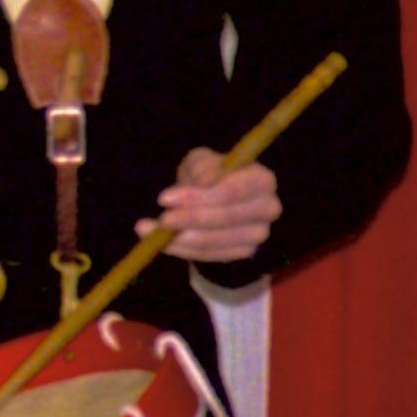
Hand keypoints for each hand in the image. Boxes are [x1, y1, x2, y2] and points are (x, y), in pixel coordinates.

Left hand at [145, 148, 280, 263]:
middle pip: (225, 218)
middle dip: (188, 219)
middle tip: (160, 218)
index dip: (198, 196)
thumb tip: (206, 180)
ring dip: (179, 238)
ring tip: (148, 230)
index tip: (163, 198)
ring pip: (215, 240)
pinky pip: (210, 255)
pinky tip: (162, 242)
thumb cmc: (209, 174)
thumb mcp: (202, 161)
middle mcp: (268, 208)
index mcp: (262, 180)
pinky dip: (182, 250)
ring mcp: (258, 234)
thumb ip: (203, 166)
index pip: (233, 190)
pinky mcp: (244, 252)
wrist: (214, 197)